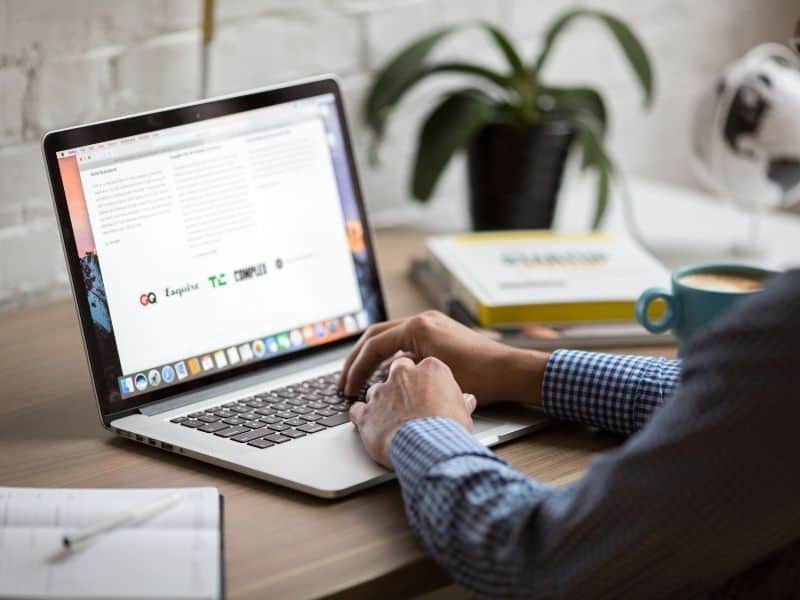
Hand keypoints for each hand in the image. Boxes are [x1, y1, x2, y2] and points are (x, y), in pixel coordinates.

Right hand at [339, 310, 549, 405]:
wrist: (510, 371)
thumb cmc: (480, 377)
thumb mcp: (434, 377)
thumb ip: (403, 375)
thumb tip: (380, 382)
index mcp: (418, 327)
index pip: (374, 345)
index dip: (356, 369)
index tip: (348, 389)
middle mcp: (423, 320)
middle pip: (375, 336)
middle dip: (356, 360)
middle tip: (344, 382)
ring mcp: (431, 324)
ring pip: (389, 337)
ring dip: (372, 358)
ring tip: (360, 380)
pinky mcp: (438, 332)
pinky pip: (405, 342)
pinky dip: (391, 357)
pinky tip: (387, 377)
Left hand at [349, 356, 476, 468]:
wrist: (429, 447)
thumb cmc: (449, 429)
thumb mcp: (463, 413)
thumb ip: (460, 401)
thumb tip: (467, 401)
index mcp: (430, 369)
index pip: (423, 365)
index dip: (424, 380)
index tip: (426, 390)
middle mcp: (403, 375)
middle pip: (397, 371)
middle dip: (400, 384)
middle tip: (407, 400)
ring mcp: (381, 392)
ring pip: (376, 390)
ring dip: (381, 402)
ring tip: (391, 419)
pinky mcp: (366, 412)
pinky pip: (357, 410)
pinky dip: (362, 416)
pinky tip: (369, 425)